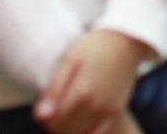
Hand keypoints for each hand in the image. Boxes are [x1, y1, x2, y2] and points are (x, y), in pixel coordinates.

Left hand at [35, 29, 151, 133]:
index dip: (43, 116)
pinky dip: (86, 132)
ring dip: (69, 128)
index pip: (52, 122)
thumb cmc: (93, 47)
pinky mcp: (117, 115)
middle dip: (55, 122)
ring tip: (69, 110)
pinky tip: (82, 120)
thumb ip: (54, 89)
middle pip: (64, 131)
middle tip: (56, 105)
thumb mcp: (69, 60)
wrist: (124, 41)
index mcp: (82, 93)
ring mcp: (109, 113)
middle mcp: (97, 107)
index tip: (45, 104)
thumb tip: (41, 117)